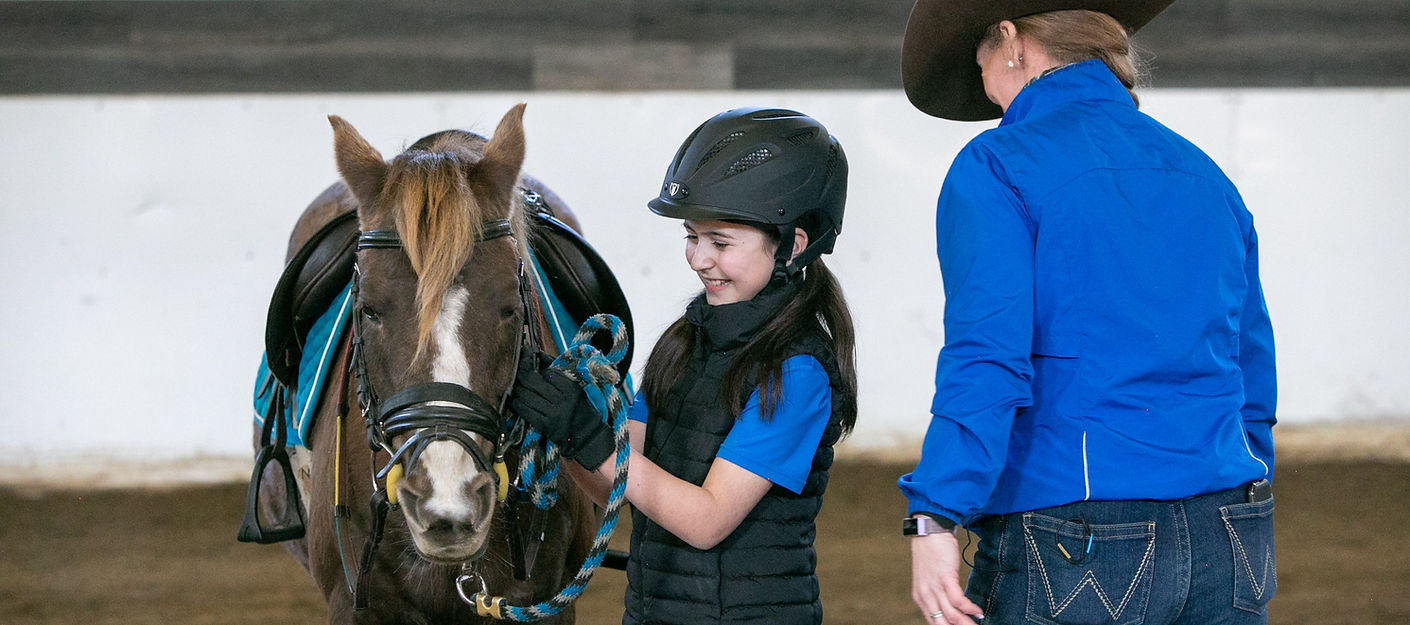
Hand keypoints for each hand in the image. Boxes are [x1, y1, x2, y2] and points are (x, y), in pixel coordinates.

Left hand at [511, 348, 612, 468]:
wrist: (588, 436)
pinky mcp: (546, 426)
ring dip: (518, 391)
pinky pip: (526, 412)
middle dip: (523, 376)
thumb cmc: (580, 408)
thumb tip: (537, 355)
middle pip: (534, 382)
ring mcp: (554, 414)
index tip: (532, 366)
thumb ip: (558, 372)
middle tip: (519, 375)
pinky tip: (517, 402)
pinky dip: (518, 405)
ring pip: (527, 396)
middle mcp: (563, 400)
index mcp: (572, 388)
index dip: (537, 368)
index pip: (548, 372)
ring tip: (518, 389)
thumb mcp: (575, 388)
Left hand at [911, 531, 983, 623]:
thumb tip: (953, 610)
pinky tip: (978, 612)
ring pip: (952, 616)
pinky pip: (958, 600)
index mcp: (921, 599)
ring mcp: (934, 588)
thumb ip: (938, 596)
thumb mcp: (930, 580)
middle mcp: (925, 596)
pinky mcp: (945, 577)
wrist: (928, 532)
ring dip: (967, 624)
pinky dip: (970, 609)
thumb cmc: (932, 555)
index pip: (935, 624)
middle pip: (943, 624)